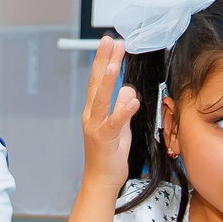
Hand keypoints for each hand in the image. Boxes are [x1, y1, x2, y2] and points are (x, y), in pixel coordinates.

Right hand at [78, 36, 139, 197]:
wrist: (101, 179)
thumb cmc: (109, 154)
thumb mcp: (120, 126)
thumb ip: (122, 106)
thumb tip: (128, 89)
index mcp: (94, 110)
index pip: (99, 80)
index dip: (104, 60)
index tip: (112, 43)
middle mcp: (92, 115)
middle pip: (96, 83)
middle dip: (103, 60)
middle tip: (110, 41)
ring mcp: (96, 126)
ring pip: (101, 99)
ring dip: (107, 81)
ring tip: (113, 63)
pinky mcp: (104, 139)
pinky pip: (114, 122)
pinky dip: (122, 110)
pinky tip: (131, 100)